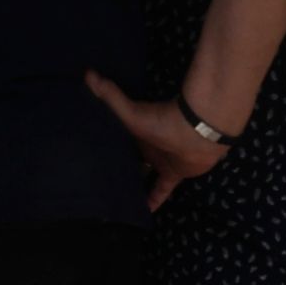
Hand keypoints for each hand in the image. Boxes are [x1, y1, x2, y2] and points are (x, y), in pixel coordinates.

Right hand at [85, 69, 228, 211]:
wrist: (198, 131)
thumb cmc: (163, 120)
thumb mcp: (131, 112)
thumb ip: (110, 96)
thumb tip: (87, 72)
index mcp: (135, 133)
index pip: (117, 143)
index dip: (105, 149)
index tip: (88, 160)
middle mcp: (146, 147)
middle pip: (129, 160)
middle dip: (117, 169)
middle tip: (98, 185)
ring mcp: (160, 161)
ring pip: (143, 177)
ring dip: (134, 186)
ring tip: (116, 202)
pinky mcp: (173, 175)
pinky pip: (160, 191)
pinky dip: (153, 202)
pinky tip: (144, 214)